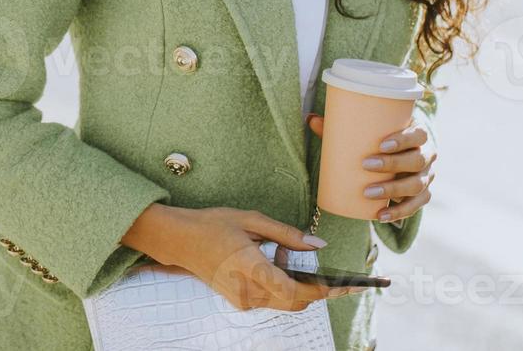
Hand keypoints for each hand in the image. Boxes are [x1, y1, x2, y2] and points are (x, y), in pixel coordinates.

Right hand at [121, 204, 371, 311]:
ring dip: (300, 288)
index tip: (343, 283)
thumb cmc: (213, 225)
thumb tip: (318, 243)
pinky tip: (281, 266)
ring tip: (300, 262)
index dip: (320, 290)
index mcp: (250, 267)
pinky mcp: (240, 302)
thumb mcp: (250, 220)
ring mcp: (242, 300)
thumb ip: (286, 233)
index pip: (293, 291)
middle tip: (341, 279)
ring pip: (285, 303)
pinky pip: (271, 300)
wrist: (179, 241)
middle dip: (319, 292)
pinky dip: (283, 288)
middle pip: (295, 302)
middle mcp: (247, 291)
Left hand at [306, 113, 435, 221]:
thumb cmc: (382, 138)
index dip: (404, 139)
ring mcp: (426, 176)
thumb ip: (342, 126)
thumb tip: (311, 119)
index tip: (381, 144)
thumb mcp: (368, 131)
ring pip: (416, 185)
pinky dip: (399, 213)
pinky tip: (381, 216)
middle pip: (417, 160)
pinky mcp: (422, 195)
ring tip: (368, 193)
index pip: (418, 134)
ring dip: (393, 190)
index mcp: (418, 134)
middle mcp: (427, 155)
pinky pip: (415, 206)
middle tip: (366, 165)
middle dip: (392, 164)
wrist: (403, 154)